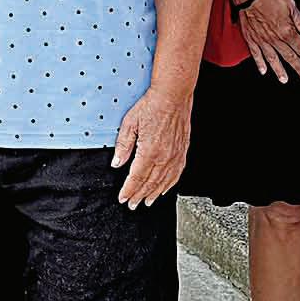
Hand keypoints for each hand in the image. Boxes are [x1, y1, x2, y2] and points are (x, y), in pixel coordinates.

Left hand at [113, 86, 190, 208]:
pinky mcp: (182, 151)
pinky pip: (176, 174)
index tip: (123, 198)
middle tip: (133, 204)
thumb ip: (123, 146)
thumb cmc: (151, 106)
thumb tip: (117, 163)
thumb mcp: (130, 123)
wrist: (173, 96)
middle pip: (150, 183)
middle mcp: (164, 157)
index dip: (129, 190)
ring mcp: (175, 155)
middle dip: (139, 196)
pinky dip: (170, 184)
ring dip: (154, 194)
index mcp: (149, 151)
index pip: (136, 178)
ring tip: (147, 202)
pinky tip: (165, 189)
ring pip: (164, 182)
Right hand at [231, 0, 299, 82]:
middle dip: (299, 68)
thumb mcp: (291, 5)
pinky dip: (260, 63)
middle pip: (290, 57)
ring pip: (273, 59)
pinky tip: (263, 71)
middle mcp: (276, 39)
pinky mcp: (251, 38)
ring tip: (284, 79)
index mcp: (288, 31)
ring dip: (280, 71)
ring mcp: (263, 40)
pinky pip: (256, 54)